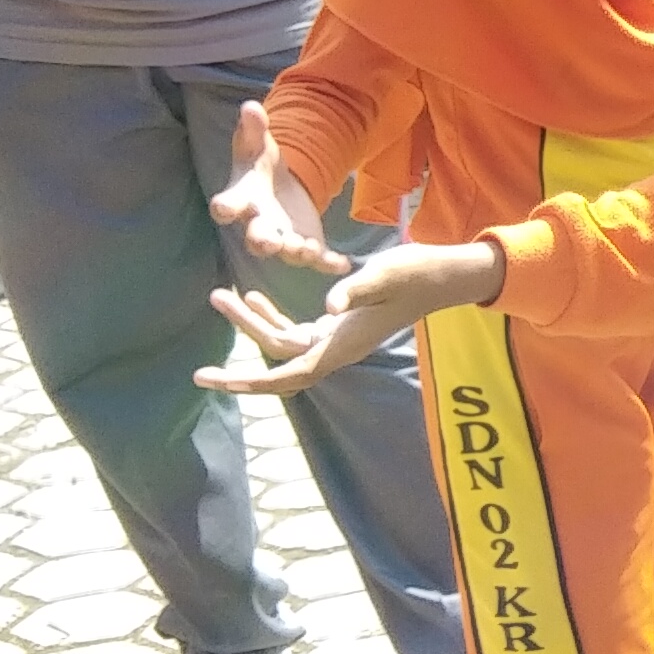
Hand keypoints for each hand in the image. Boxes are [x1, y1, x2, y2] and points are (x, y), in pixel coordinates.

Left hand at [198, 234, 504, 396]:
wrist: (443, 276)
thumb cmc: (417, 272)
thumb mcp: (385, 272)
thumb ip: (355, 289)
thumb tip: (328, 308)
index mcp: (344, 344)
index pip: (288, 374)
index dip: (247, 382)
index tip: (211, 379)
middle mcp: (336, 350)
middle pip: (277, 356)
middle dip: (243, 331)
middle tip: (215, 298)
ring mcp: (337, 340)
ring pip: (283, 343)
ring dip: (253, 322)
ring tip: (224, 294)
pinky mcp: (339, 328)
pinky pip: (296, 333)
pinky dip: (272, 318)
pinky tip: (255, 296)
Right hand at [207, 98, 348, 276]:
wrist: (281, 187)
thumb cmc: (260, 166)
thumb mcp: (258, 144)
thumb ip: (253, 128)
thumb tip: (250, 106)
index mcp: (242, 200)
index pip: (227, 205)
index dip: (224, 207)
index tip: (223, 208)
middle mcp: (259, 225)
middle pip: (256, 238)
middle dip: (262, 240)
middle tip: (268, 243)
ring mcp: (284, 238)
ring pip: (287, 252)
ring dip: (296, 252)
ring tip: (307, 251)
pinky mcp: (307, 244)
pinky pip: (318, 258)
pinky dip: (328, 263)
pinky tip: (344, 264)